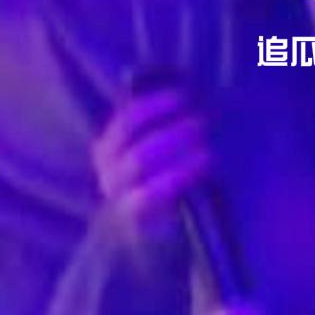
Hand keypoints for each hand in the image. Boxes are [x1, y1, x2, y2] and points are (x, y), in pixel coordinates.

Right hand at [92, 89, 210, 240]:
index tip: (189, 94)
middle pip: (134, 133)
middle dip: (170, 120)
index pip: (129, 115)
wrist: (165, 243)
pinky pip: (150, 193)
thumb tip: (169, 71)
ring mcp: (117, 196)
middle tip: (203, 117)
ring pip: (140, 159)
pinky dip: (180, 173)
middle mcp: (107, 169)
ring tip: (207, 138)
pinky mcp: (134, 222)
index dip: (159, 101)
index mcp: (109, 145)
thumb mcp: (165, 146)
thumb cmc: (169, 183)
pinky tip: (206, 162)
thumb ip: (163, 113)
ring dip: (176, 142)